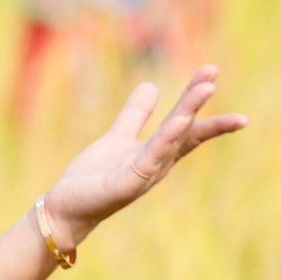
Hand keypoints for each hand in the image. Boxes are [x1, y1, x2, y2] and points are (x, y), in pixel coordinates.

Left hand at [41, 66, 246, 250]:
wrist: (67, 208)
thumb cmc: (94, 178)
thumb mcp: (117, 138)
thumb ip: (135, 115)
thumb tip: (151, 85)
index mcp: (156, 151)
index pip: (184, 122)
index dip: (195, 98)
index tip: (211, 73)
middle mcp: (157, 162)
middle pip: (184, 126)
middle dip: (198, 100)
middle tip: (213, 70)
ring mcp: (146, 173)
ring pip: (173, 138)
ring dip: (188, 111)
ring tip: (206, 87)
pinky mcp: (130, 183)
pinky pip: (152, 157)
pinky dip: (167, 139)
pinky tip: (180, 120)